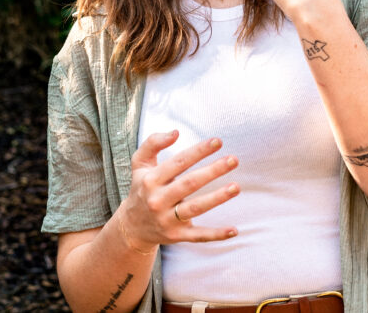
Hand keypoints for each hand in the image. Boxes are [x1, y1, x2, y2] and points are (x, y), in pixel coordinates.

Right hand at [118, 131, 240, 252]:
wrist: (130, 227)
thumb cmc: (142, 188)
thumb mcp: (140, 165)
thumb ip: (153, 143)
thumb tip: (175, 132)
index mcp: (151, 180)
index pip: (178, 162)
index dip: (198, 151)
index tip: (218, 141)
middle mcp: (158, 200)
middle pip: (189, 184)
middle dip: (213, 171)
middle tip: (234, 160)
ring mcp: (167, 219)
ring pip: (195, 208)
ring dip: (217, 198)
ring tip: (236, 187)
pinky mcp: (176, 235)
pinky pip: (198, 236)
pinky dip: (216, 234)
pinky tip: (234, 230)